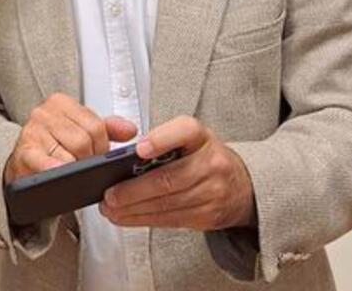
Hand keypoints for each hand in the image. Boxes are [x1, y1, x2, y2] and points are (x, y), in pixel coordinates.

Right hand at [4, 93, 138, 183]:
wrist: (23, 162)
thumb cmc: (52, 146)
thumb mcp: (80, 131)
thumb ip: (108, 129)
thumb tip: (130, 130)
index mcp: (61, 103)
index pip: (95, 124)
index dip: (102, 145)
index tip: (96, 153)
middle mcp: (45, 113)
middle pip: (84, 139)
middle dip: (89, 158)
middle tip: (84, 165)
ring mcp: (33, 132)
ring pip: (70, 154)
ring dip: (74, 168)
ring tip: (70, 170)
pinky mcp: (24, 153)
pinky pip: (45, 162)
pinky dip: (55, 168)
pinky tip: (60, 172)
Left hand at [99, 116, 255, 230]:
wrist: (241, 184)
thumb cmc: (203, 157)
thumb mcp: (187, 138)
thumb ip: (159, 140)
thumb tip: (119, 157)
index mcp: (200, 136)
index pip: (185, 131)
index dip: (160, 139)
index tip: (139, 149)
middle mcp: (211, 162)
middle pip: (168, 178)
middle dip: (133, 190)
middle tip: (109, 194)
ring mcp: (213, 191)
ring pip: (166, 203)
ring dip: (133, 208)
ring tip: (111, 208)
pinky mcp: (209, 216)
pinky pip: (170, 219)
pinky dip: (143, 219)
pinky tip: (126, 217)